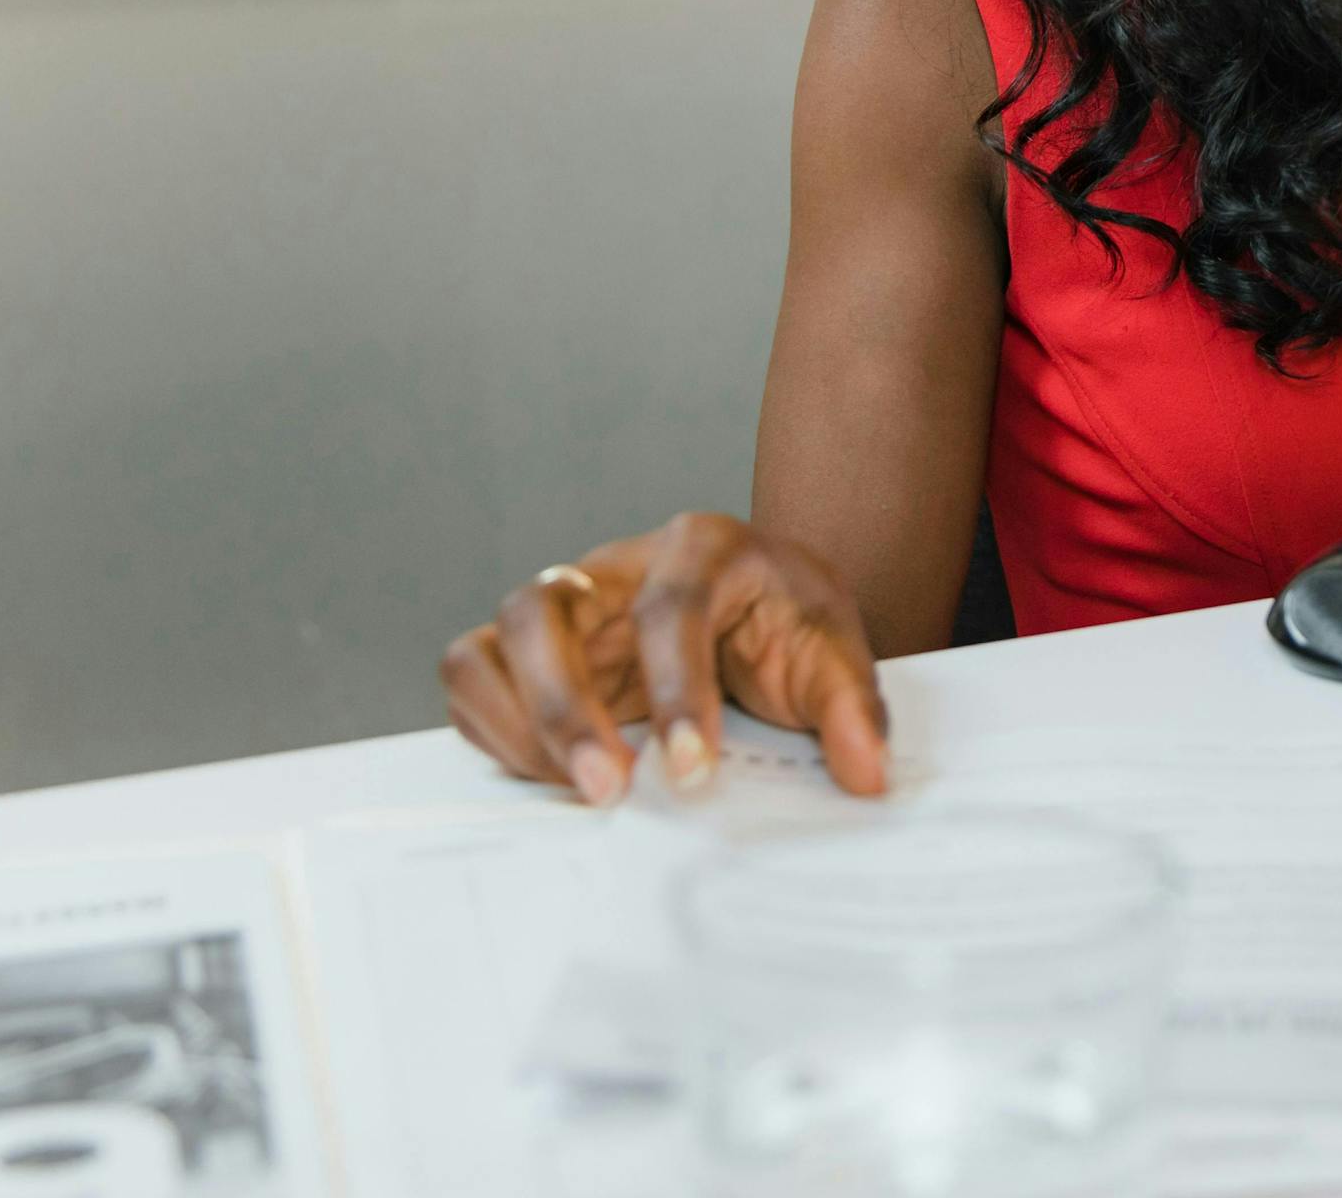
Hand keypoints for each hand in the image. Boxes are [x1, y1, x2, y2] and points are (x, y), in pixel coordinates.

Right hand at [440, 512, 891, 802]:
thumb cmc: (784, 620)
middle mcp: (614, 566)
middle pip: (545, 609)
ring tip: (575, 793)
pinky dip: (495, 731)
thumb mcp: (833, 652)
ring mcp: (564, 605)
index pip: (670, 607)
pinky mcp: (528, 650)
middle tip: (608, 789)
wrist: (756, 608)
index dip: (675, 689)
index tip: (693, 769)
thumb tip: (867, 772)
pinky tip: (549, 778)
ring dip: (520, 723)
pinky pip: (475, 678)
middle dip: (565, 707)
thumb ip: (852, 708)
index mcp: (699, 547)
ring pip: (494, 640)